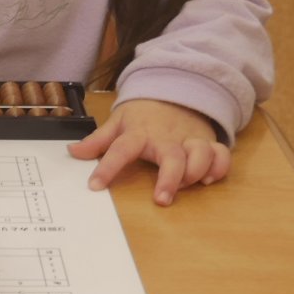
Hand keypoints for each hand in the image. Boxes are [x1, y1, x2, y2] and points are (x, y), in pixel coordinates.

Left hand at [68, 98, 230, 204]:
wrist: (173, 93)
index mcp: (139, 134)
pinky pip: (221, 154)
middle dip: (170, 178)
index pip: (120, 149)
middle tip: (162, 199)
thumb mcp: (118, 123)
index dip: (107, 167)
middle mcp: (166, 138)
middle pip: (172, 157)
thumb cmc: (143, 116)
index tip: (95, 186)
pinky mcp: (207, 142)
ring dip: (196, 171)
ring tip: (188, 185)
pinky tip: (209, 179)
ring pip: (200, 154)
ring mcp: (188, 139)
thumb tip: (72, 152)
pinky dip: (219, 167)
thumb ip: (97, 140)